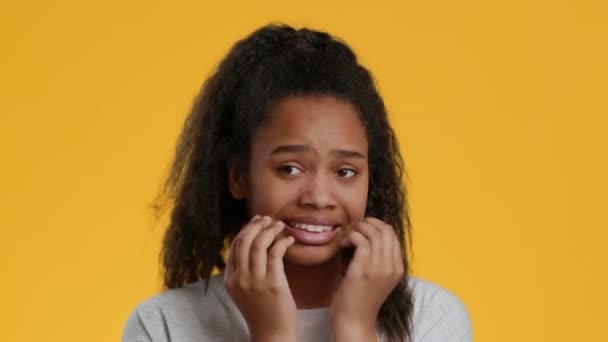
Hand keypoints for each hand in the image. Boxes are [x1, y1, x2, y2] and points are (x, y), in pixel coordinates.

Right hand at [224, 215, 296, 341]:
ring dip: (270, 230)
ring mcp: (255, 281)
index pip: (235, 246)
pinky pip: (276, 253)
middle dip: (256, 225)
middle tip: (267, 219)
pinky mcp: (273, 284)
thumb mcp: (244, 292)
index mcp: (230, 279)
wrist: (271, 334)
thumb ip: (244, 271)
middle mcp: (240, 279)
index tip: (257, 222)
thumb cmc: (262, 312)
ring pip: (259, 244)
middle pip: (244, 241)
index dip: (246, 230)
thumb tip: (254, 245)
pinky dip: (282, 242)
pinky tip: (289, 240)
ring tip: (279, 225)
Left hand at [329, 217, 404, 340]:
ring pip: (374, 233)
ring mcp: (379, 269)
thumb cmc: (361, 299)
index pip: (393, 235)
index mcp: (398, 268)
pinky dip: (351, 237)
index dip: (377, 226)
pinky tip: (344, 244)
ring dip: (358, 229)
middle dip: (369, 224)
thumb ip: (379, 259)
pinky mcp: (363, 270)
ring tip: (348, 238)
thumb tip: (369, 236)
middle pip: (385, 231)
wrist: (355, 321)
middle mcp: (391, 267)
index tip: (363, 228)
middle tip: (355, 229)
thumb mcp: (377, 277)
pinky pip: (361, 241)